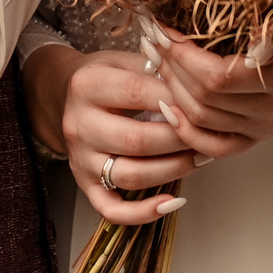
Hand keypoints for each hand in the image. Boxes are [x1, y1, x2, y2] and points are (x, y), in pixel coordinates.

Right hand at [23, 44, 210, 225]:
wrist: (64, 96)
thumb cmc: (104, 78)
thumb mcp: (123, 59)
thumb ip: (156, 70)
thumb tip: (197, 87)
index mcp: (87, 85)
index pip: (136, 93)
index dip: (174, 100)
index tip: (201, 102)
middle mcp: (78, 124)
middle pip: (136, 140)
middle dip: (180, 140)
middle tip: (208, 135)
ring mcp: (80, 158)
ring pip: (131, 176)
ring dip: (174, 171)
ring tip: (200, 158)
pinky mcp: (84, 183)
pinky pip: (112, 209)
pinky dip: (144, 213)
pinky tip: (171, 202)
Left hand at [142, 0, 272, 152]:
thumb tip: (254, 41)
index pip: (217, 78)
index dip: (182, 55)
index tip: (161, 27)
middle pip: (204, 99)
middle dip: (169, 66)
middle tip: (149, 38)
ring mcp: (267, 127)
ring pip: (203, 120)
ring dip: (170, 89)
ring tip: (153, 58)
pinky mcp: (260, 135)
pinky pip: (216, 146)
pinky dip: (187, 131)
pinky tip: (166, 107)